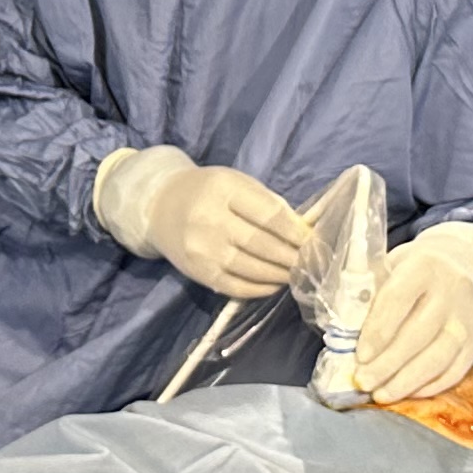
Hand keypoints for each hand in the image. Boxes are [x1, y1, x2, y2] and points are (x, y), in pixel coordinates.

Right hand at [91, 146, 307, 299]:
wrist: (160, 206)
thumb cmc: (208, 192)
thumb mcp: (237, 183)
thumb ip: (269, 204)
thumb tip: (303, 233)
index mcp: (224, 189)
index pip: (269, 215)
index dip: (295, 232)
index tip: (312, 241)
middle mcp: (210, 219)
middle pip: (262, 244)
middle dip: (292, 256)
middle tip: (309, 262)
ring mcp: (202, 249)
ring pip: (251, 269)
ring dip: (280, 275)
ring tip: (296, 273)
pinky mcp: (198, 272)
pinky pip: (235, 287)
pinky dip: (260, 289)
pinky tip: (274, 284)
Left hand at [353, 223, 472, 402]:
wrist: (461, 263)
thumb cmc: (412, 270)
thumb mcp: (388, 267)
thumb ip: (369, 295)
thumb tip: (345, 336)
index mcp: (424, 265)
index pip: (398, 300)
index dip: (378, 331)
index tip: (360, 356)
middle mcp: (452, 289)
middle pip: (418, 334)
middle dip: (387, 364)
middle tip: (363, 381)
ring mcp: (468, 317)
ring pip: (438, 357)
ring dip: (407, 381)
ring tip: (382, 394)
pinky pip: (455, 370)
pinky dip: (430, 386)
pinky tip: (408, 392)